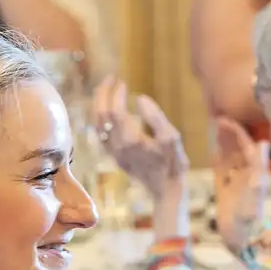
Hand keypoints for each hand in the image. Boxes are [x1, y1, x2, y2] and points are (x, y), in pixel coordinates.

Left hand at [95, 76, 188, 194]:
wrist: (165, 191)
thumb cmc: (173, 163)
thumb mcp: (171, 138)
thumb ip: (156, 116)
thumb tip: (139, 98)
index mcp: (131, 140)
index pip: (115, 110)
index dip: (116, 94)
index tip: (123, 82)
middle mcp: (117, 146)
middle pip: (101, 116)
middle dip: (102, 94)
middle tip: (110, 79)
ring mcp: (114, 153)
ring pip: (97, 125)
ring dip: (99, 105)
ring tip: (105, 90)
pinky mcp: (114, 157)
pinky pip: (100, 135)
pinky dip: (100, 119)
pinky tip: (107, 112)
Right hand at [213, 116, 269, 256]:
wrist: (241, 243)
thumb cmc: (248, 221)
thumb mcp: (255, 193)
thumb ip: (259, 168)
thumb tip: (264, 143)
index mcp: (256, 174)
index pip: (247, 147)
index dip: (237, 132)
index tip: (225, 120)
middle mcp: (248, 176)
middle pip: (239, 149)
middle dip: (230, 134)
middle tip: (218, 119)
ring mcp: (237, 183)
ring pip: (230, 158)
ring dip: (224, 143)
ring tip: (215, 128)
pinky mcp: (226, 192)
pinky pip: (222, 171)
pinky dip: (218, 160)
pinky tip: (213, 150)